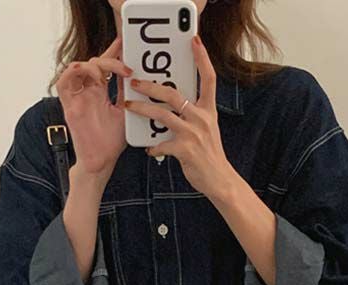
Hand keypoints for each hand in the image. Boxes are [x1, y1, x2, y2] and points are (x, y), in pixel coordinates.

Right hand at [56, 36, 132, 176]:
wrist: (102, 161)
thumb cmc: (111, 142)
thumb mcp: (125, 112)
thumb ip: (126, 93)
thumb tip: (136, 76)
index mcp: (99, 93)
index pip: (104, 66)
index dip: (112, 52)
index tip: (123, 42)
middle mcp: (87, 93)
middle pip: (93, 63)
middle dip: (109, 59)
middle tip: (125, 68)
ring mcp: (77, 98)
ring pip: (77, 67)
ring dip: (92, 65)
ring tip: (105, 75)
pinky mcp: (69, 105)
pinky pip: (63, 82)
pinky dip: (73, 72)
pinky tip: (89, 75)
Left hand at [123, 34, 238, 201]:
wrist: (219, 180)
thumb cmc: (210, 155)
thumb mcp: (207, 129)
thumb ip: (193, 115)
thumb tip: (173, 105)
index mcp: (208, 110)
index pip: (209, 78)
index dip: (202, 58)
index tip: (194, 40)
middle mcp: (202, 118)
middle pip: (173, 93)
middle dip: (151, 85)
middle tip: (135, 82)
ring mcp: (193, 134)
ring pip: (162, 115)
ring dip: (142, 109)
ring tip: (128, 106)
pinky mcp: (185, 150)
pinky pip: (161, 144)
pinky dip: (153, 147)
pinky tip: (149, 149)